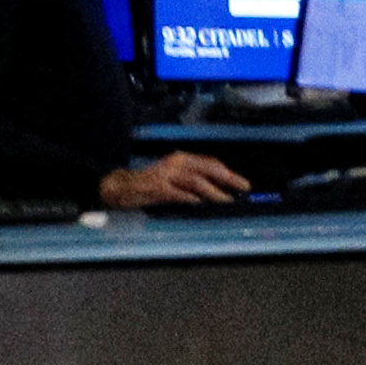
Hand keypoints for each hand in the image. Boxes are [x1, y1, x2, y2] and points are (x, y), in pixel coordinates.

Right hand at [97, 153, 249, 210]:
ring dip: (214, 192)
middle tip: (243, 188)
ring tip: (227, 201)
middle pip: (208, 168)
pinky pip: (178, 193)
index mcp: (182, 159)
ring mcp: (166, 175)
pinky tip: (202, 205)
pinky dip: (191, 199)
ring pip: (196, 181)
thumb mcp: (175, 179)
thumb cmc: (151, 185)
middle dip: (228, 179)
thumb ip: (193, 183)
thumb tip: (218, 191)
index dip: (227, 172)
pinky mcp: (157, 188)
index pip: (210, 163)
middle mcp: (176, 163)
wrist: (122, 187)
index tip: (242, 183)